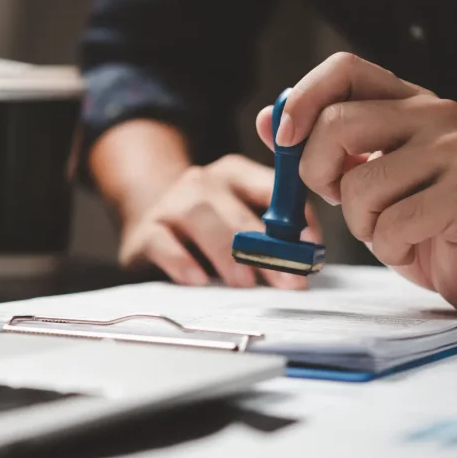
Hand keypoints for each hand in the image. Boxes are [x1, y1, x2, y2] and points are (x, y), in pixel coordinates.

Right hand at [118, 154, 321, 288]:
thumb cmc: (209, 228)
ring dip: (227, 252)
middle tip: (287, 280)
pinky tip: (198, 280)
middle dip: (267, 248)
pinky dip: (181, 260)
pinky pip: (162, 242)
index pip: (273, 189)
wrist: (148, 220)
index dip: (296, 219)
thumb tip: (307, 259)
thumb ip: (274, 233)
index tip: (311, 249)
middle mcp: (203, 182)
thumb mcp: (243, 221)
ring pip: (200, 218)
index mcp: (236, 174)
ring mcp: (172, 203)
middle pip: (238, 211)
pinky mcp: (146, 231)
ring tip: (244, 283)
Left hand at [256, 52, 456, 316]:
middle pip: (339, 123)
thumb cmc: (422, 222)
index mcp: (408, 101)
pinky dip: (390, 247)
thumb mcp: (362, 179)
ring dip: (362, 222)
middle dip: (319, 174)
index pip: (345, 69)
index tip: (283, 139)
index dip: (302, 98)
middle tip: (340, 199)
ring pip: (360, 183)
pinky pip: (392, 224)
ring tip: (393, 227)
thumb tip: (268, 120)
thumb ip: (321, 147)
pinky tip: (414, 244)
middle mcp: (437, 114)